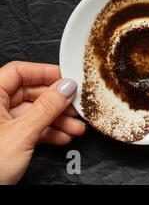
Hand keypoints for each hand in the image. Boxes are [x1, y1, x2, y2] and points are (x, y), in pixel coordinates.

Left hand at [0, 61, 85, 184]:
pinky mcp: (6, 140)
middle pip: (30, 93)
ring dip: (57, 120)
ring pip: (33, 113)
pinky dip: (48, 132)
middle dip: (57, 103)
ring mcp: (0, 124)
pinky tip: (63, 137)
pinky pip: (31, 128)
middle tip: (76, 107)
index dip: (45, 73)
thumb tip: (66, 87)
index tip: (68, 79)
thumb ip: (47, 108)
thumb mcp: (22, 134)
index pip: (19, 72)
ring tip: (75, 127)